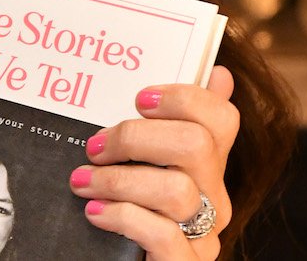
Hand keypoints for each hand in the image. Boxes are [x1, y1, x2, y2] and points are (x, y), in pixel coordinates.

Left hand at [68, 66, 238, 260]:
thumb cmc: (135, 211)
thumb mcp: (150, 165)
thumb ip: (171, 125)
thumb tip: (218, 73)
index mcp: (209, 166)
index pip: (222, 117)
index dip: (184, 98)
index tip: (139, 99)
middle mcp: (216, 198)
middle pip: (195, 144)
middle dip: (135, 137)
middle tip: (95, 146)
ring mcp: (205, 235)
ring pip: (176, 190)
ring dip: (118, 181)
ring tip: (83, 181)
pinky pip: (163, 234)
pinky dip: (122, 217)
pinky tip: (94, 212)